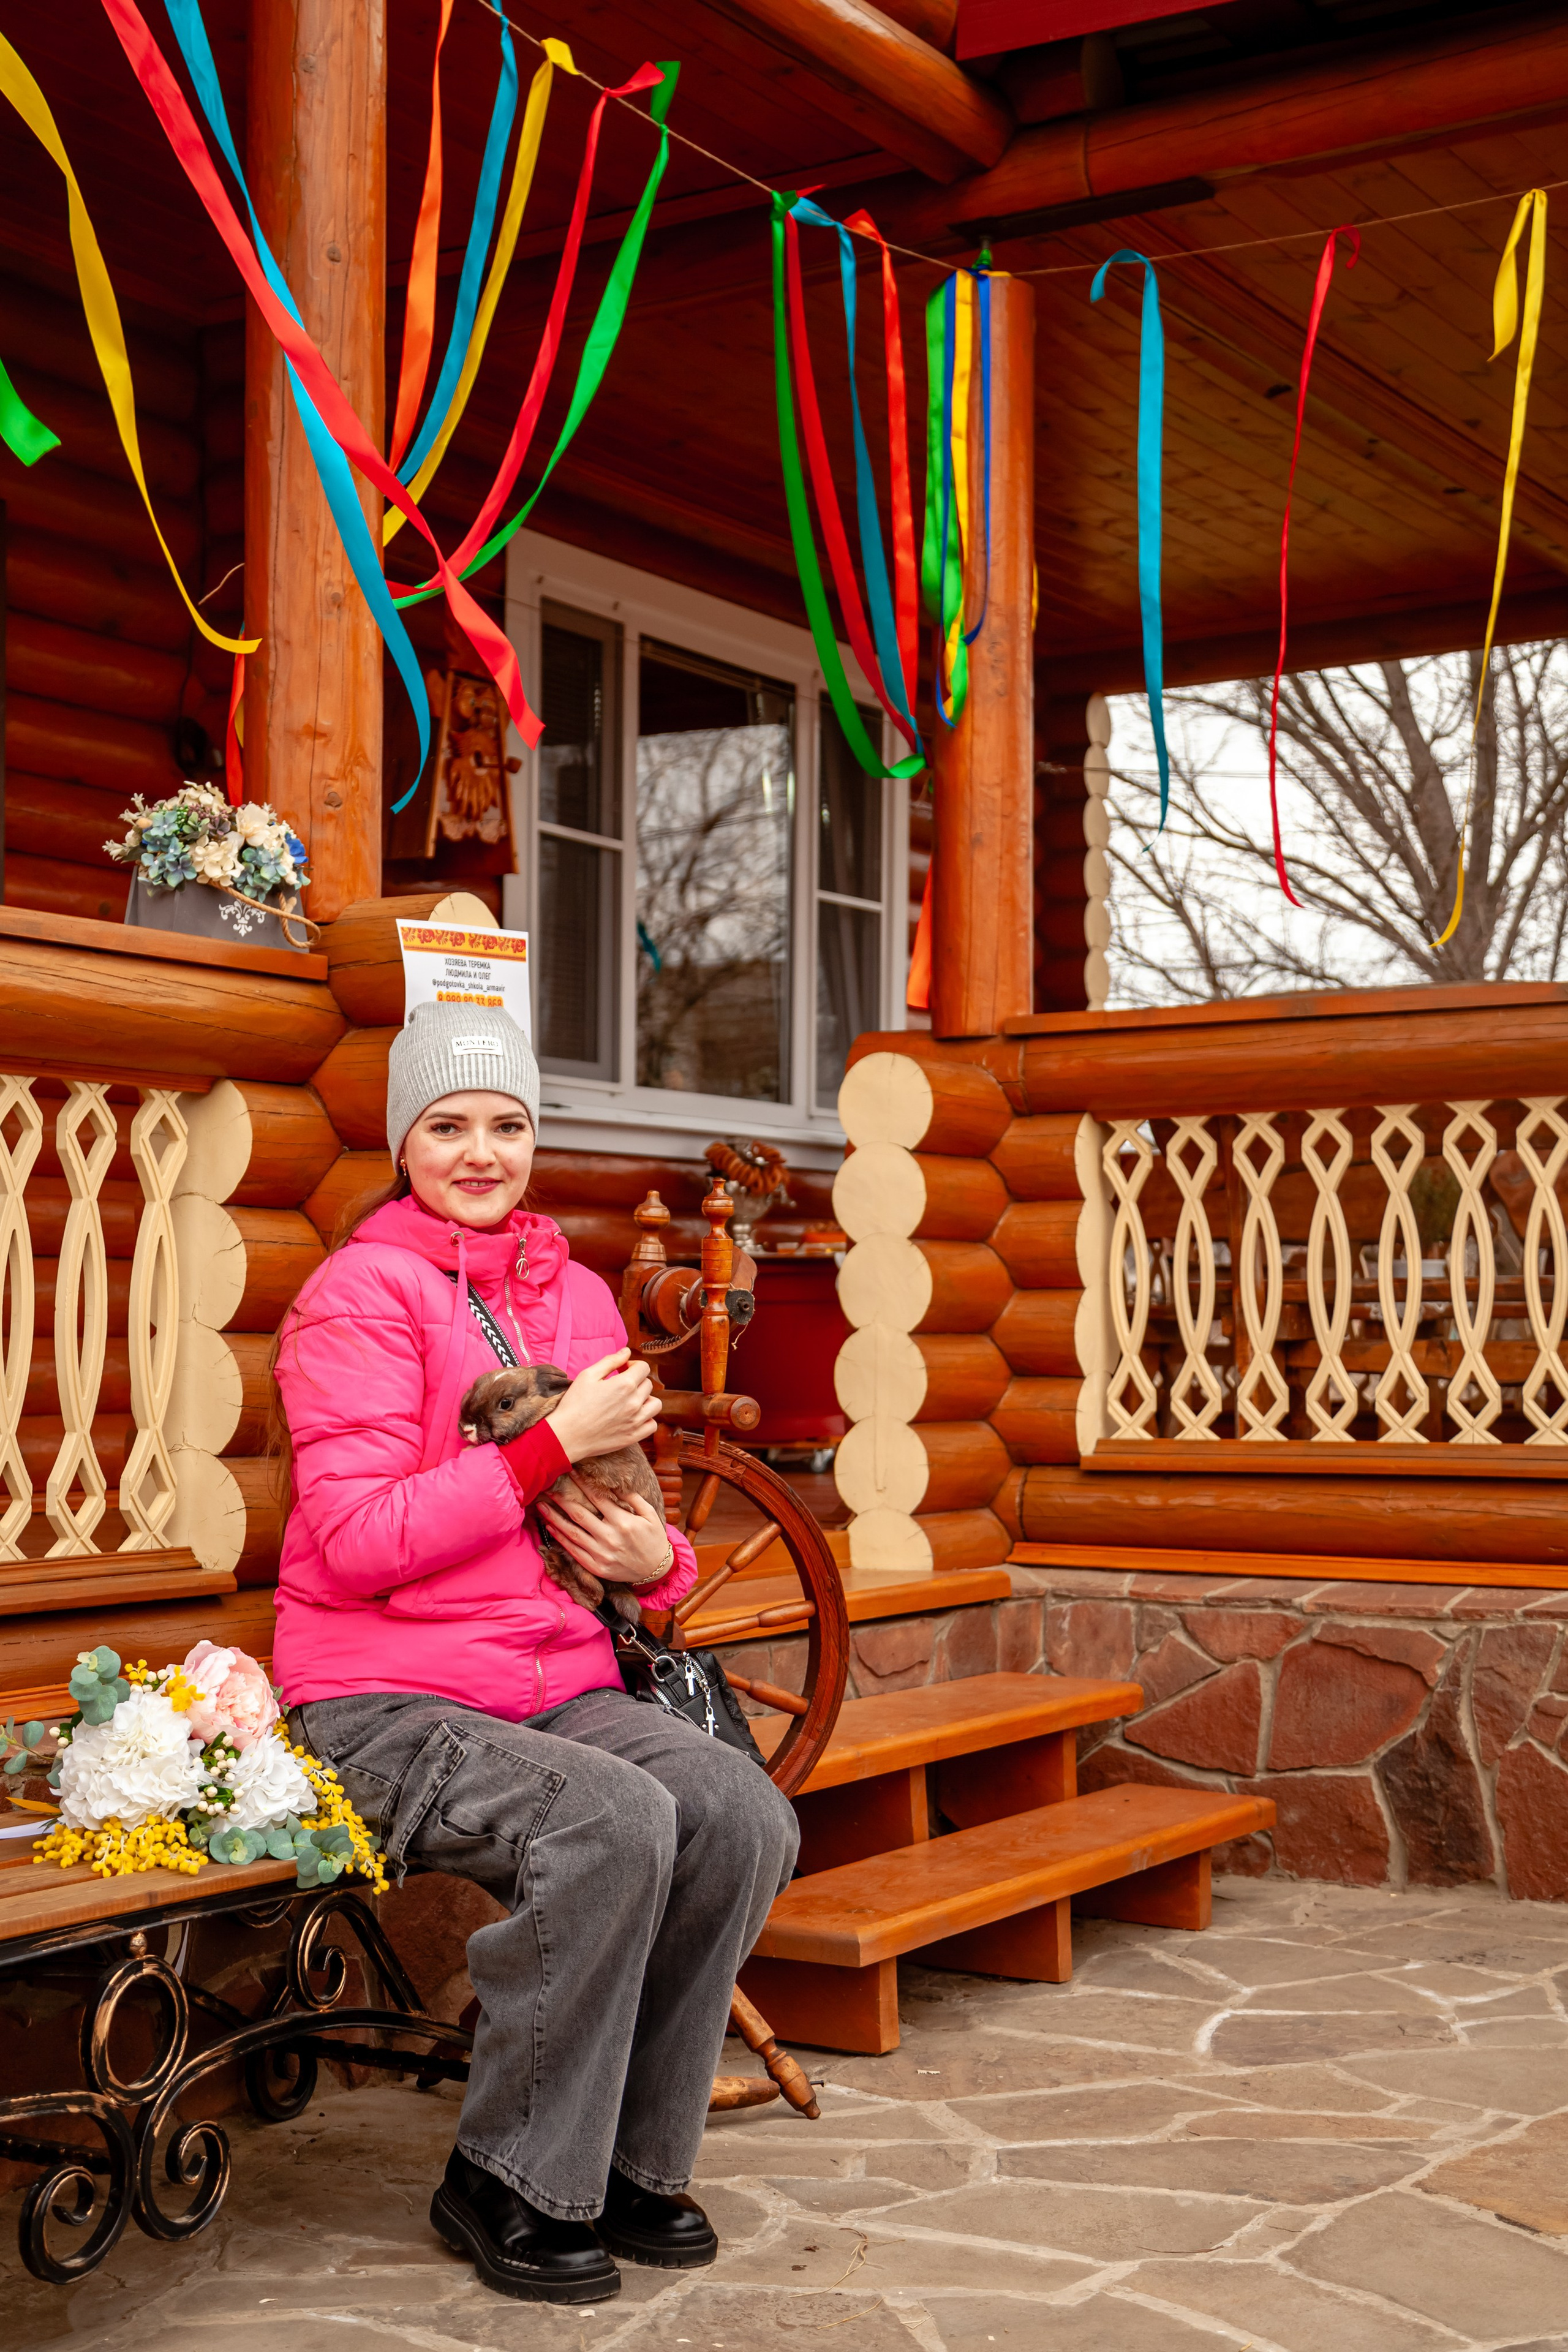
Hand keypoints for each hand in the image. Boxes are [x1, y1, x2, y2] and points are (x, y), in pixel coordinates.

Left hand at [538, 1486, 673, 1587]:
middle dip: (562, 1499)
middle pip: (579, 1514)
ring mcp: (601, 1554)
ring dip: (554, 1518)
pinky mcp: (596, 1567)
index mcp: (623, 1522)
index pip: (597, 1498)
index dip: (582, 1484)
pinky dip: (560, 1538)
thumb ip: (633, 1498)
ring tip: (541, 1506)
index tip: (570, 1472)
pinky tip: (551, 1527)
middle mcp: (609, 1537)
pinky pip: (573, 1551)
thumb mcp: (650, 1515)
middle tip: (547, 1486)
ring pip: (572, 1533)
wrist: (656, 1570)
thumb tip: (614, 1483)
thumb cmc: (653, 1539)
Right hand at [548, 1349, 658, 1462]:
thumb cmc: (574, 1404)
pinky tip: (633, 1417)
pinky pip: (652, 1424)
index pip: (644, 1367)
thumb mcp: (588, 1375)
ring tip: (630, 1401)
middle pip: (648, 1384)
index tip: (623, 1370)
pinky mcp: (634, 1436)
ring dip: (645, 1399)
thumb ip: (610, 1361)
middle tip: (621, 1386)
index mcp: (625, 1384)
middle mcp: (634, 1402)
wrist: (567, 1435)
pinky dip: (647, 1419)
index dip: (633, 1365)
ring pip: (655, 1404)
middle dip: (637, 1381)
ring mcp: (636, 1421)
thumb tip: (627, 1352)